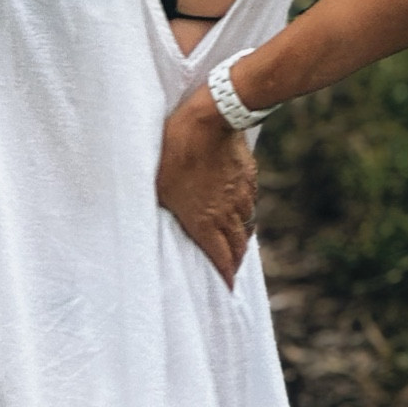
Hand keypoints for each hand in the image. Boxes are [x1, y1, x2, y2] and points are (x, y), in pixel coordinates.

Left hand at [156, 87, 257, 288]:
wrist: (210, 118)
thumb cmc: (174, 150)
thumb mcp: (158, 184)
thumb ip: (165, 207)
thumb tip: (160, 218)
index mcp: (204, 221)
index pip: (221, 258)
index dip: (225, 276)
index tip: (227, 288)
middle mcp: (228, 214)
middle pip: (238, 247)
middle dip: (234, 262)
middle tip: (230, 270)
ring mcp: (242, 195)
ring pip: (246, 225)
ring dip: (240, 238)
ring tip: (235, 243)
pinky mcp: (249, 176)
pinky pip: (249, 202)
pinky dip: (244, 214)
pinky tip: (238, 210)